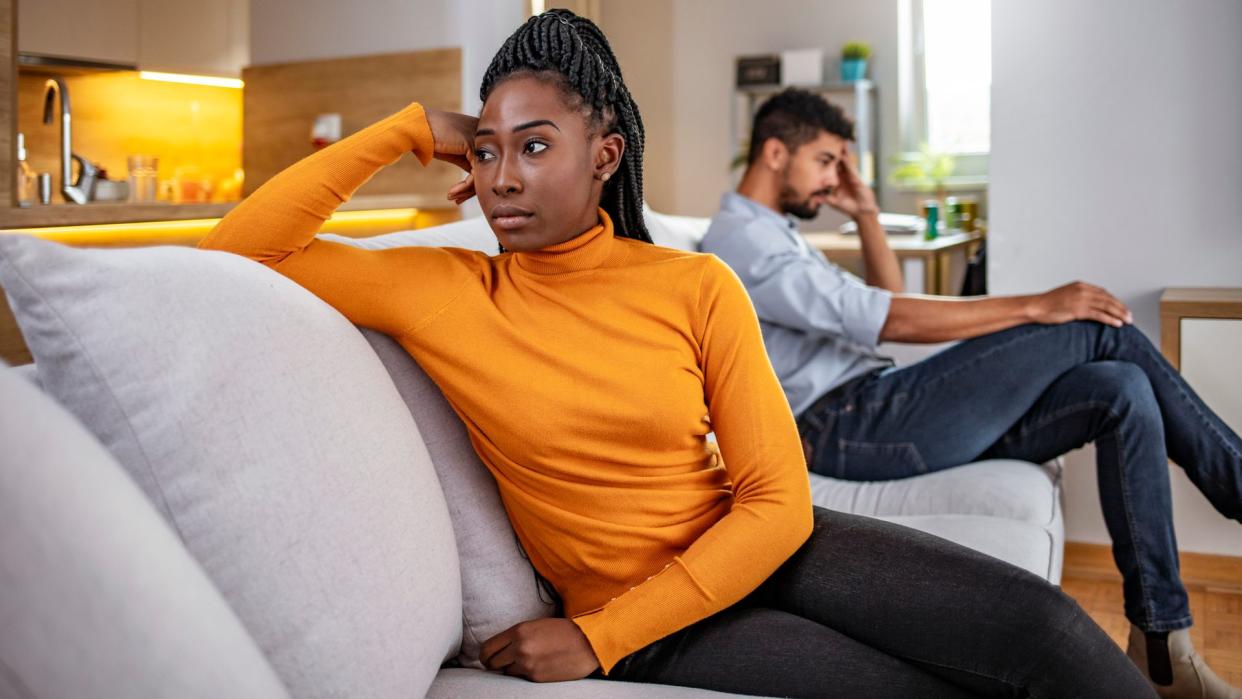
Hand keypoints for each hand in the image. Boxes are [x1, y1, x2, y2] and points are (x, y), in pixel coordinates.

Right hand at [424, 108, 477, 204]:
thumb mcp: (455, 152)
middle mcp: (485, 138)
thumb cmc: (431, 138)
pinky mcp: (474, 147)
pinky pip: (476, 174)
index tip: (460, 196)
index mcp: (482, 137)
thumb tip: (478, 183)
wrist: (416, 127)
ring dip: (466, 191)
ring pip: (483, 175)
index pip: (486, 166)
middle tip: (457, 200)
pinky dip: (465, 187)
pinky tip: (452, 192)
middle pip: (487, 172)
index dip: (473, 185)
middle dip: (471, 190)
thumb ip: (468, 162)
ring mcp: (481, 141)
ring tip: (453, 197)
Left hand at [480, 618, 599, 681]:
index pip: (487, 647)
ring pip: (506, 672)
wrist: (587, 642)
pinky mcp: (535, 678)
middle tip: (498, 664)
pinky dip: (525, 674)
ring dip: (511, 669)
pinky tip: (538, 666)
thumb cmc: (563, 631)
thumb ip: (516, 635)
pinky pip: (521, 678)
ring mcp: (527, 664)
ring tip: (526, 662)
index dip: (484, 655)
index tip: (487, 657)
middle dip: (493, 664)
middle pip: (491, 662)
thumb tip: (500, 649)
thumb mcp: (536, 625)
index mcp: (518, 631)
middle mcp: (519, 648)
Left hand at [824, 147, 878, 219]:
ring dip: (842, 152)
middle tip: (831, 140)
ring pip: (845, 161)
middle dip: (835, 152)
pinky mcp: (855, 178)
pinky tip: (843, 155)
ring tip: (840, 142)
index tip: (821, 151)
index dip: (827, 160)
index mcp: (837, 180)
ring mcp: (850, 176)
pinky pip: (850, 168)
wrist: (861, 211)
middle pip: (838, 161)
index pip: (831, 168)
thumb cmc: (849, 206)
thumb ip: (824, 199)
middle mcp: (843, 176)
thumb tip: (813, 199)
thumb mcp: (834, 202)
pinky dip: (847, 161)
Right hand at [1028, 281, 1132, 326]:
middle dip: (1121, 307)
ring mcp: (1081, 299)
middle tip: (1130, 315)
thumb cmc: (1046, 305)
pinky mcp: (1079, 310)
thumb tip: (1085, 306)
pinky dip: (1110, 319)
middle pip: (1108, 299)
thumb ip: (1076, 298)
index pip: (1103, 292)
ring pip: (1107, 306)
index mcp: (1080, 285)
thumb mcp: (1064, 297)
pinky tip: (1117, 324)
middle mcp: (1083, 290)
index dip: (1114, 301)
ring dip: (1119, 314)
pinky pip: (1099, 315)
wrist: (1035, 307)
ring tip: (1128, 320)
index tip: (1121, 308)